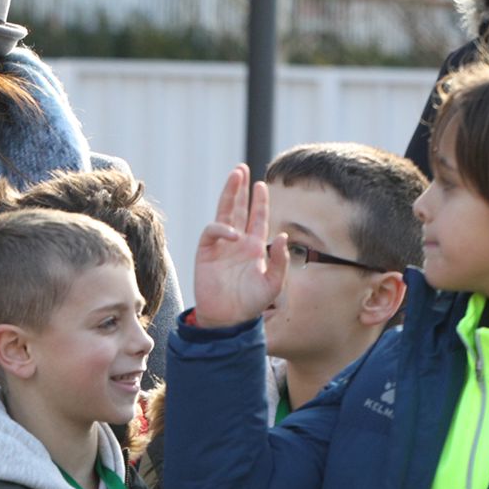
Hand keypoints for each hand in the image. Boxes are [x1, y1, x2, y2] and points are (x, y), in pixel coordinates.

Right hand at [192, 165, 287, 327]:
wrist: (228, 320)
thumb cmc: (251, 304)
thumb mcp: (273, 284)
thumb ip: (279, 260)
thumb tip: (282, 236)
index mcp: (254, 247)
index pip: (257, 217)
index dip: (259, 201)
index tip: (261, 184)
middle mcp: (237, 242)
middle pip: (238, 208)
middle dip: (240, 189)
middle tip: (242, 169)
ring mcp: (221, 246)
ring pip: (224, 213)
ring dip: (229, 194)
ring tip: (234, 175)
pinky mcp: (206, 253)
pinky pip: (212, 232)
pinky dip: (221, 228)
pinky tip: (232, 233)